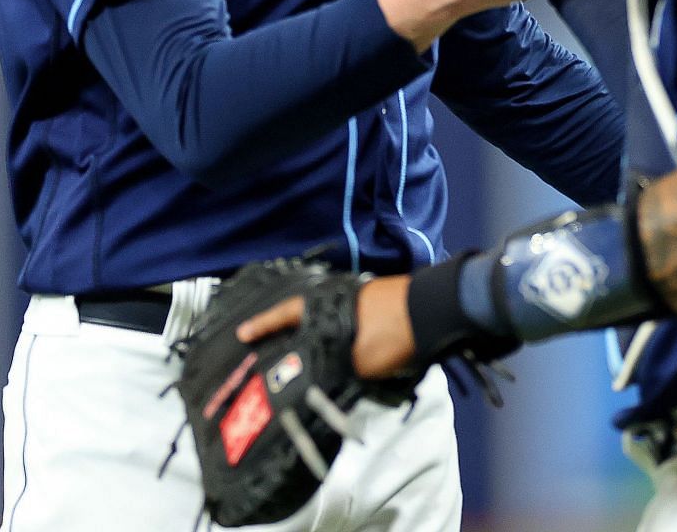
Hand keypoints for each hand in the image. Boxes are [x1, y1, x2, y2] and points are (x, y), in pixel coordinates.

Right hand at [237, 276, 417, 378]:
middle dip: (290, 331)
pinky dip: (340, 335)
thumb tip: (315, 381)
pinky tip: (344, 350)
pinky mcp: (380, 304)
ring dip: (318, 335)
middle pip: (305, 314)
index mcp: (323, 304)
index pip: (284, 314)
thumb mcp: (354, 360)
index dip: (262, 326)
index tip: (242, 334)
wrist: (433, 311)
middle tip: (274, 346)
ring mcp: (360, 297)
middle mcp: (338, 295)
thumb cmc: (388, 334)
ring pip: (329, 319)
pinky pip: (349, 321)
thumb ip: (333, 369)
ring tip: (309, 354)